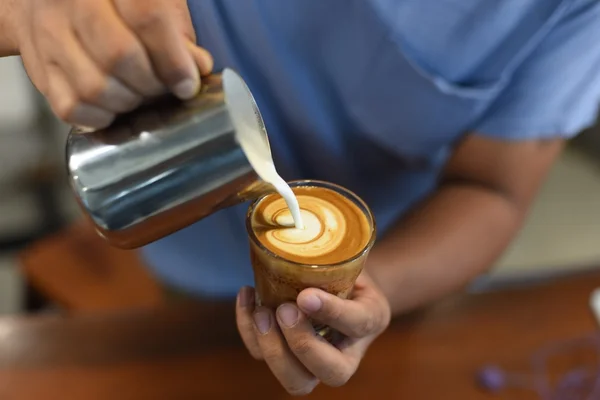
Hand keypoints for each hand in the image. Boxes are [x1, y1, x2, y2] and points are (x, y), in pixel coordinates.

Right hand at [15, 0, 212, 127]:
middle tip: (163, 90)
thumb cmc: (114, 4)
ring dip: (128, 103)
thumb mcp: (154, 1)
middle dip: (151, 84)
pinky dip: (101, 117)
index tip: (187, 84)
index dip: (173, 59)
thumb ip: (177, 32)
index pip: (146, 17)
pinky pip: (72, 107)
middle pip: (119, 55)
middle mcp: (70, 1)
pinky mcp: (38, 69)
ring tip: (138, 96)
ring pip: (95, 86)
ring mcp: (48, 34)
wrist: (47, 2)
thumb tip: (198, 66)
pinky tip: (113, 106)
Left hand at [236, 272, 390, 395]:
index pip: (357, 324)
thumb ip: (335, 263)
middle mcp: (346, 352)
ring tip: (260, 311)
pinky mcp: (284, 357)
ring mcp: (313, 362)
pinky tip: (247, 296)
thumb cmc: (345, 270)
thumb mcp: (351, 262)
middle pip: (329, 373)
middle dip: (302, 345)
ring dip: (271, 347)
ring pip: (295, 380)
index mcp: (370, 322)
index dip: (332, 312)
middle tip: (283, 310)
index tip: (306, 295)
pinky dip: (248, 330)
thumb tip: (302, 252)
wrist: (340, 284)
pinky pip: (262, 356)